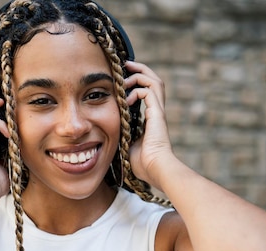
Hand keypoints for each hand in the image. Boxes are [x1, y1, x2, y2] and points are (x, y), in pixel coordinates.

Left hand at [124, 61, 173, 189]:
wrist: (155, 169)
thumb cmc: (143, 164)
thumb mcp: (127, 146)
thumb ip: (122, 135)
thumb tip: (107, 135)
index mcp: (151, 119)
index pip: (147, 93)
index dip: (137, 83)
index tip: (123, 80)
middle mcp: (157, 112)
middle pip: (154, 81)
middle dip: (140, 70)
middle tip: (126, 65)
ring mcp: (159, 112)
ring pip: (154, 81)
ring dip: (139, 75)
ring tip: (126, 76)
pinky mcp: (157, 114)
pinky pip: (150, 91)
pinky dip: (138, 90)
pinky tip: (127, 99)